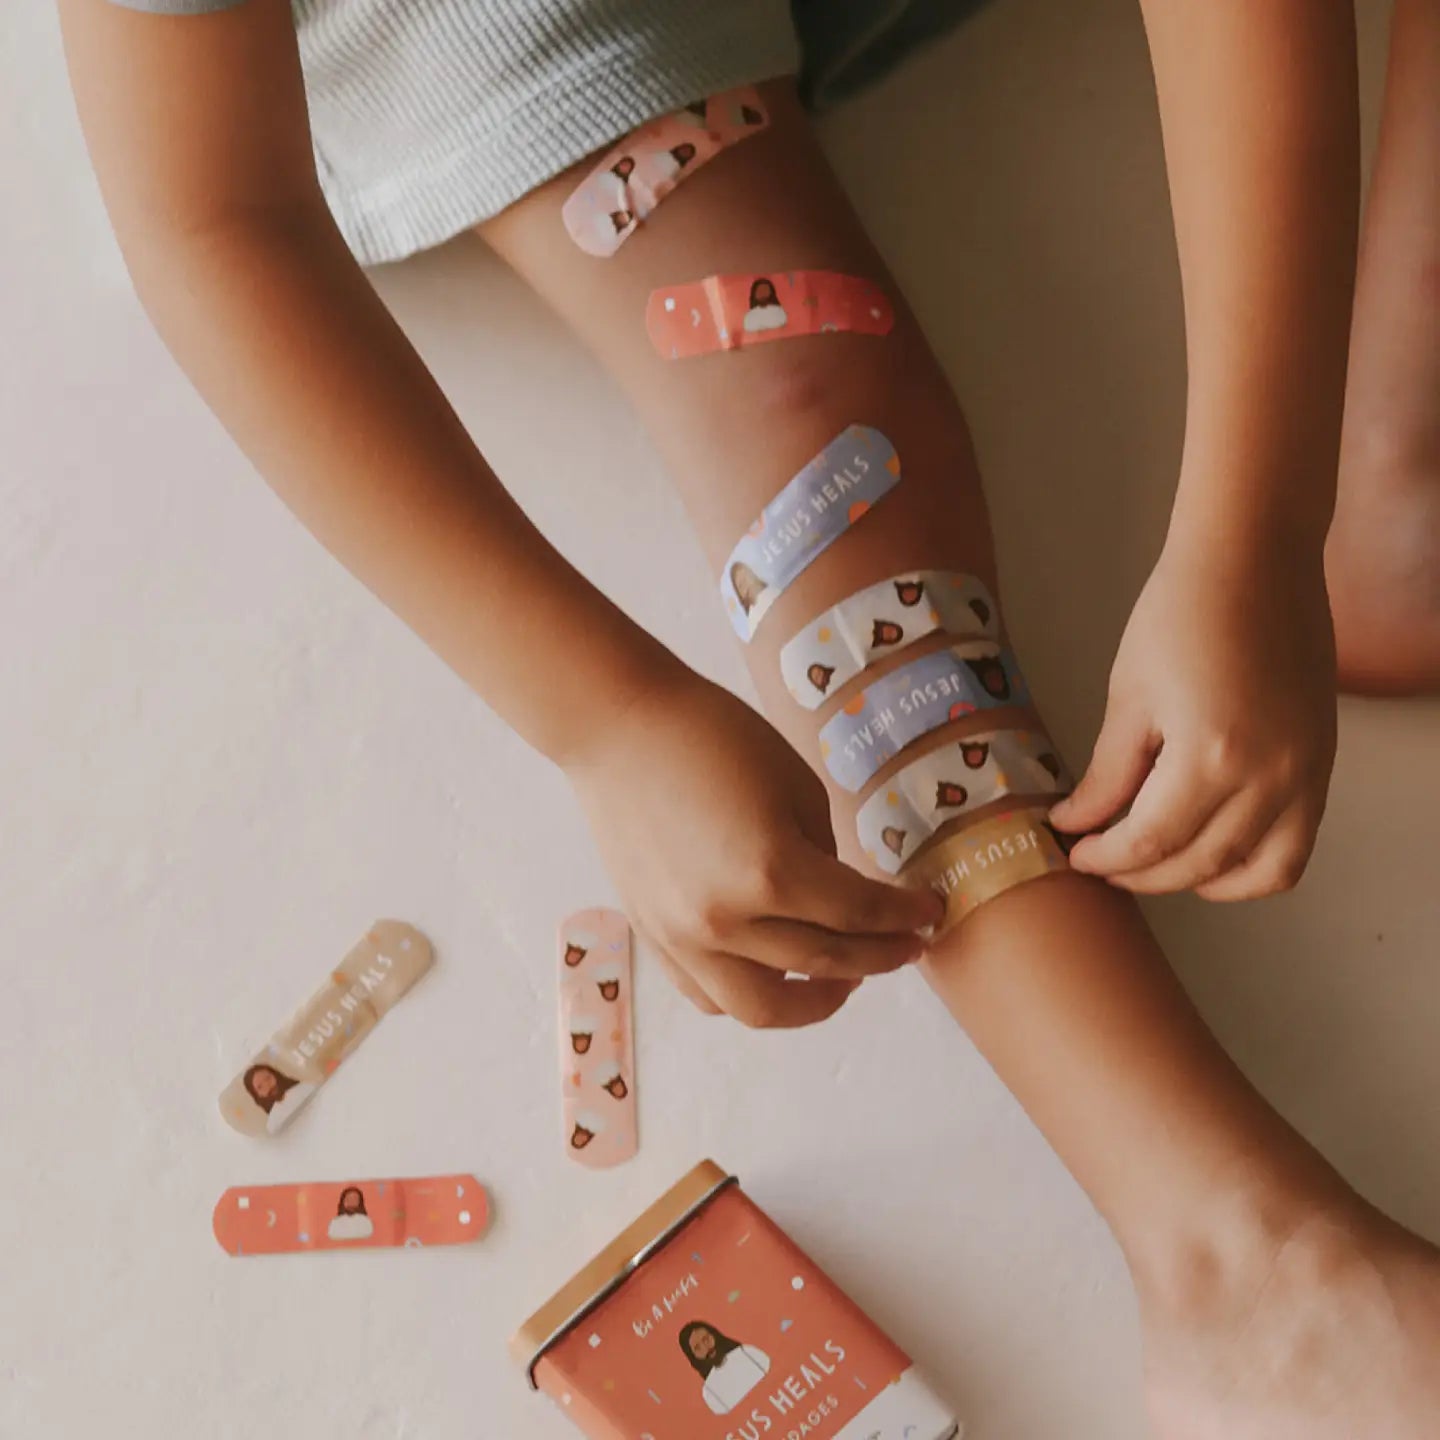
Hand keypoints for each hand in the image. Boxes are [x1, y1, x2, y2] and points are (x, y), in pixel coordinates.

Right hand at [566, 668, 943, 1026]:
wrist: (619, 726)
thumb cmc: (712, 735)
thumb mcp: (796, 785)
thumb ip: (824, 853)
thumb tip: (841, 896)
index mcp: (771, 872)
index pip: (859, 913)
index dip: (905, 916)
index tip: (932, 911)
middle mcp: (726, 921)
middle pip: (824, 962)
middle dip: (880, 957)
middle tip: (908, 946)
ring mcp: (683, 938)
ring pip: (763, 1006)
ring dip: (816, 1001)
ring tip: (844, 979)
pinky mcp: (654, 936)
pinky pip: (709, 995)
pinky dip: (750, 995)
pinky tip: (776, 973)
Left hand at [1048, 536, 1336, 898]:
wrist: (1254, 560)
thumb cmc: (1181, 614)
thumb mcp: (1129, 698)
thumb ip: (1108, 774)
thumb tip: (1076, 824)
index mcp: (1211, 757)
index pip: (1150, 842)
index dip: (1105, 856)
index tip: (1074, 852)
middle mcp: (1269, 777)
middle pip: (1199, 862)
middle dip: (1141, 873)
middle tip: (1100, 860)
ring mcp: (1306, 775)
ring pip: (1255, 872)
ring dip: (1198, 880)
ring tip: (1152, 866)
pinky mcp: (1322, 765)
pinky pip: (1295, 847)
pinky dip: (1253, 868)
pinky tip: (1210, 855)